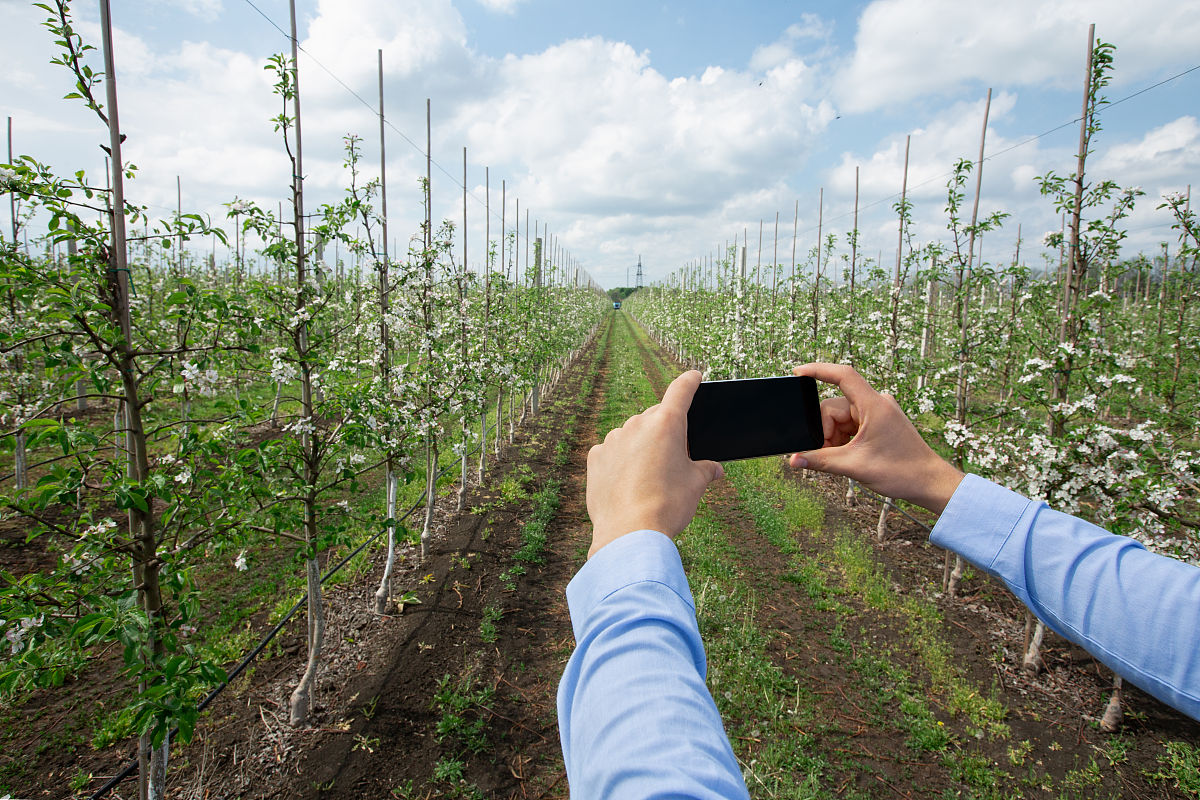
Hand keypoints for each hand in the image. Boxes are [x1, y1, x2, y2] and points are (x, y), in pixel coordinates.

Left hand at [586, 370, 724, 556]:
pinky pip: (613, 451)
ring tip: (649, 478)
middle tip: (675, 456)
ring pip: (632, 434)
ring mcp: (613, 439)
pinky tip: (628, 483)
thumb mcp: (696, 485)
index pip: (681, 391)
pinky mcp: (596, 457)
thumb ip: (707, 470)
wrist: (629, 533)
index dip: (689, 382)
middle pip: (656, 417)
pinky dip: (621, 460)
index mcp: (667, 423)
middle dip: (666, 430)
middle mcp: (637, 424)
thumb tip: (716, 470)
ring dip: (642, 446)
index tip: (693, 377)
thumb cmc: (668, 506)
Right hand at [787, 363, 963, 512]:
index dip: (819, 370)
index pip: (844, 376)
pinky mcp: (878, 422)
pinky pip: (850, 425)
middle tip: (828, 454)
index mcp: (874, 406)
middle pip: (834, 407)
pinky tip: (848, 455)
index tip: (798, 372)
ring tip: (842, 459)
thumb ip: (820, 461)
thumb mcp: (854, 466)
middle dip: (825, 432)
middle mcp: (876, 404)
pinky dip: (843, 439)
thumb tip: (794, 460)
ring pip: (840, 419)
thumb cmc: (902, 471)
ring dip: (834, 438)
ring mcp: (878, 413)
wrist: (928, 482)